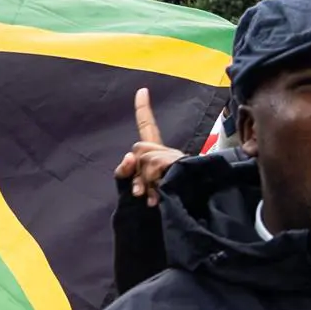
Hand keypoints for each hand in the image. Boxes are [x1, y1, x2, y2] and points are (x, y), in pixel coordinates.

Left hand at [113, 86, 185, 200]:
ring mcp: (178, 158)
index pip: (148, 129)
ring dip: (143, 181)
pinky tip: (159, 196)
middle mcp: (171, 153)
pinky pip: (155, 165)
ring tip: (154, 196)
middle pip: (139, 147)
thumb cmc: (158, 209)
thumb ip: (126, 173)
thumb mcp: (136, 189)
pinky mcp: (182, 165)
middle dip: (136, 171)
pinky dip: (152, 182)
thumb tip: (129, 157)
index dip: (143, 109)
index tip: (141, 90)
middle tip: (144, 192)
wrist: (184, 219)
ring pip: (146, 157)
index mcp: (160, 156)